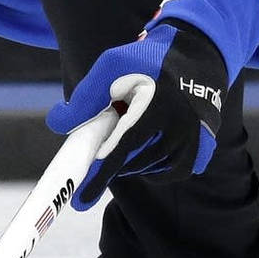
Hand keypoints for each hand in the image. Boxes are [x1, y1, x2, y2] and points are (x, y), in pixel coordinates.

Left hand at [48, 21, 227, 208]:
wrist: (194, 59)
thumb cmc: (146, 60)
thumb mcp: (111, 66)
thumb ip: (86, 96)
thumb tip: (58, 124)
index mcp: (158, 106)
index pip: (124, 148)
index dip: (101, 173)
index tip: (82, 198)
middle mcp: (180, 128)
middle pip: (133, 162)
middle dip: (112, 159)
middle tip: (103, 142)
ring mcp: (194, 142)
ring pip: (148, 169)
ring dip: (130, 160)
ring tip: (127, 133)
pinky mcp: (200, 150)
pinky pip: (168, 173)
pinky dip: (151, 166)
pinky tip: (145, 148)